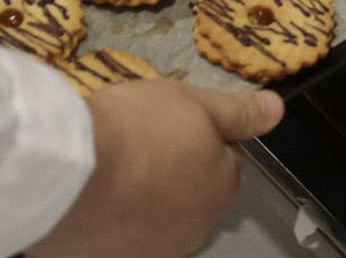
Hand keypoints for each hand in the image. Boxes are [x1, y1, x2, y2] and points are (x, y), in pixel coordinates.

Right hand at [29, 80, 284, 257]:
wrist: (68, 172)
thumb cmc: (135, 129)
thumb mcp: (191, 102)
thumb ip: (237, 111)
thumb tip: (277, 111)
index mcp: (221, 187)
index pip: (224, 158)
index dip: (198, 134)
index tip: (167, 122)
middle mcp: (196, 228)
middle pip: (192, 191)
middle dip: (173, 169)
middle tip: (137, 141)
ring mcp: (155, 250)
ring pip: (157, 215)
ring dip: (143, 195)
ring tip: (111, 168)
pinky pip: (122, 235)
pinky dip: (114, 217)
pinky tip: (94, 196)